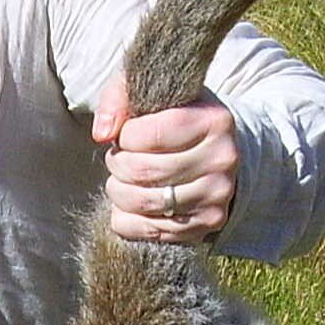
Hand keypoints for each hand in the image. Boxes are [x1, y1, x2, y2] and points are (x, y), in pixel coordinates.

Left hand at [94, 74, 238, 243]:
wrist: (212, 150)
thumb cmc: (173, 118)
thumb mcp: (150, 94)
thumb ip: (119, 99)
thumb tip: (102, 134)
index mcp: (213, 120)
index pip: (147, 135)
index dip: (124, 137)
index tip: (126, 134)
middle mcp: (222, 159)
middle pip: (143, 171)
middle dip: (118, 164)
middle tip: (119, 158)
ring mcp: (217, 195)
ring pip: (142, 202)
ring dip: (118, 191)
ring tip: (123, 179)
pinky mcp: (207, 223)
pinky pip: (147, 231)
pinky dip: (126, 218)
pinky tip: (131, 203)